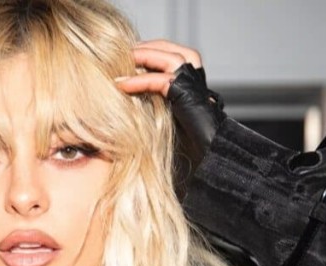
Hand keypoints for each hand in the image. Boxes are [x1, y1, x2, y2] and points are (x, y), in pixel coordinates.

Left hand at [116, 41, 224, 184]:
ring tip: (117, 63)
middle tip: (118, 53)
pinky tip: (121, 84)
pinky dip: (140, 80)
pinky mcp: (188, 97)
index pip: (170, 54)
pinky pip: (162, 80)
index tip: (124, 55)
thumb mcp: (164, 116)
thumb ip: (153, 100)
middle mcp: (196, 79)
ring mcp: (194, 86)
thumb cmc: (186, 145)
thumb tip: (125, 91)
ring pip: (169, 58)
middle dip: (143, 48)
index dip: (148, 51)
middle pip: (170, 49)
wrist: (208, 156)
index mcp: (192, 81)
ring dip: (142, 57)